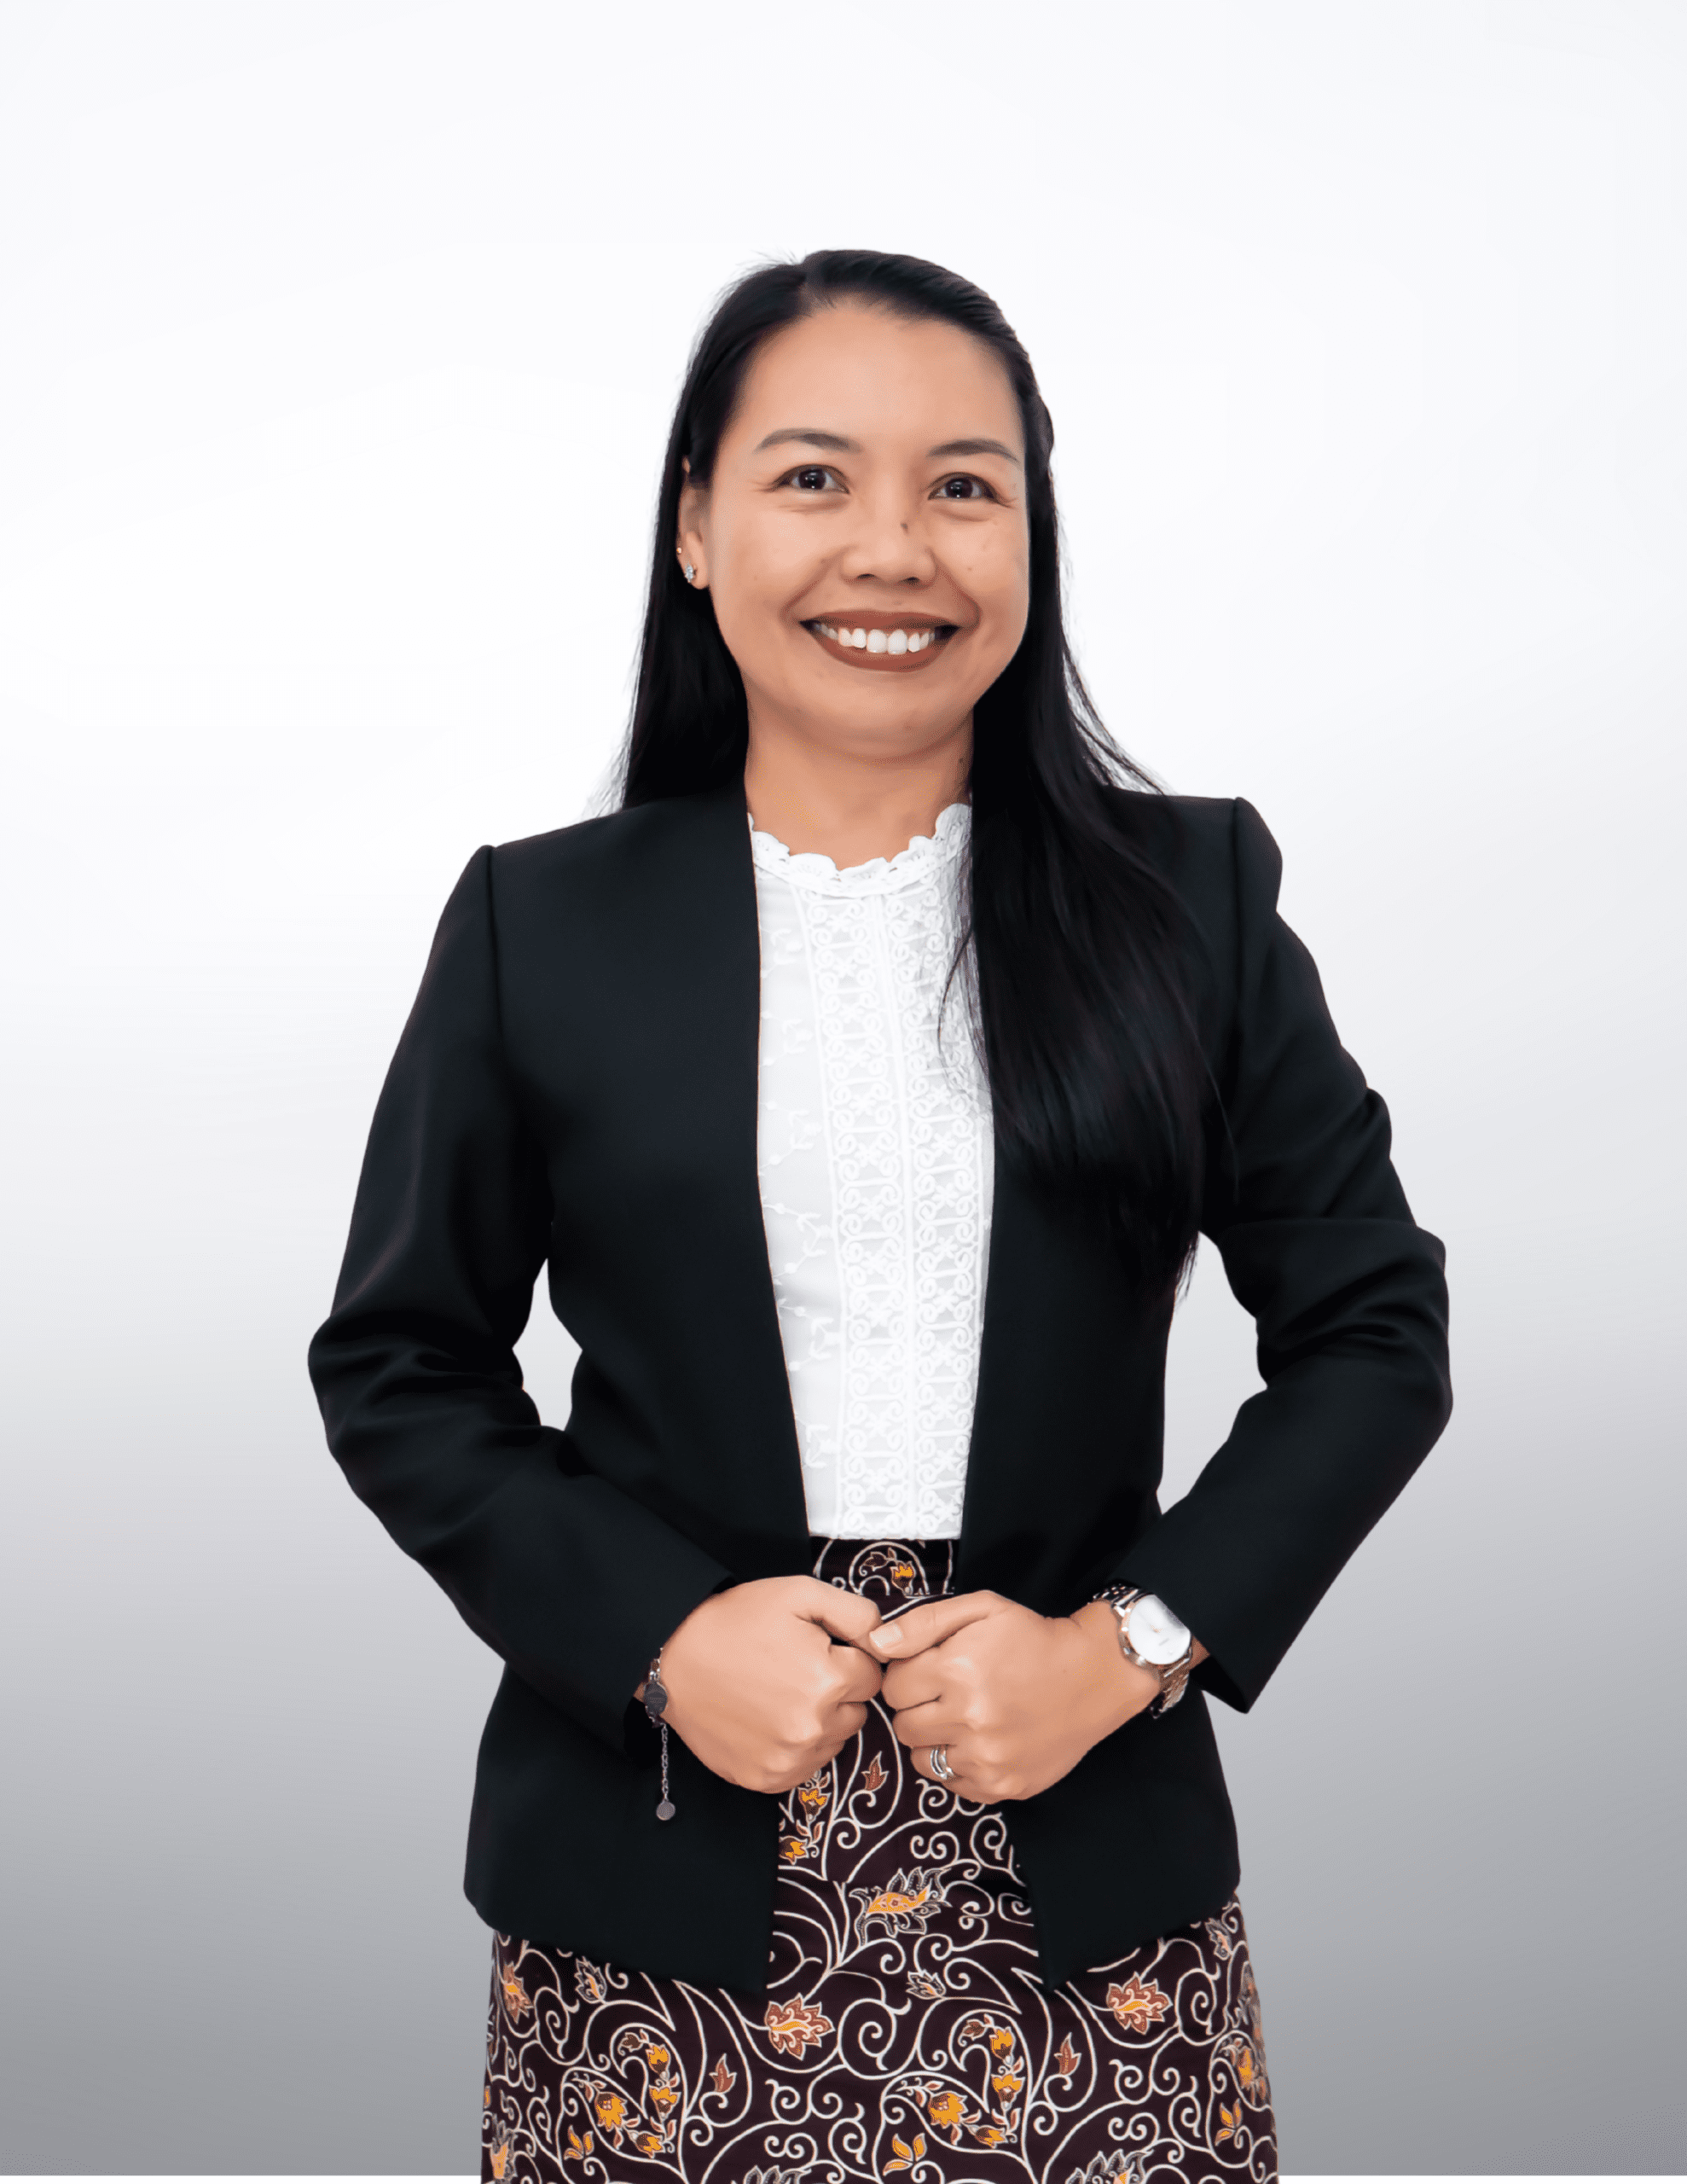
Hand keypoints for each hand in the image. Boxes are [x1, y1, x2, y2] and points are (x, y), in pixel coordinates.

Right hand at [655, 1577, 883, 1794]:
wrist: (674, 1657)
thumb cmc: (736, 1621)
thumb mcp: (799, 1594)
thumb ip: (856, 1613)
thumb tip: (886, 1638)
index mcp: (828, 1680)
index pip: (872, 1676)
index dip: (847, 1657)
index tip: (819, 1649)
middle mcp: (813, 1727)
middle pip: (856, 1711)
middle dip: (838, 1691)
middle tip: (797, 1670)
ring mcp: (789, 1759)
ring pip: (833, 1741)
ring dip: (820, 1720)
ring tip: (779, 1693)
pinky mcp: (766, 1779)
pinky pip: (805, 1767)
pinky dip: (795, 1747)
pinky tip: (769, 1719)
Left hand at [867, 1592, 1163, 1801]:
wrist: (1094, 1676)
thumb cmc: (1032, 1637)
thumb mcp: (980, 1609)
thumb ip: (921, 1623)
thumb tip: (875, 1644)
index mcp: (957, 1671)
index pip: (892, 1686)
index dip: (909, 1675)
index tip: (932, 1669)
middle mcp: (969, 1719)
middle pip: (903, 1725)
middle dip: (918, 1707)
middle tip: (949, 1692)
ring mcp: (987, 1759)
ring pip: (922, 1759)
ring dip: (934, 1739)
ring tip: (965, 1717)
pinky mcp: (1002, 1786)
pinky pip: (952, 1784)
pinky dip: (958, 1764)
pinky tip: (982, 1740)